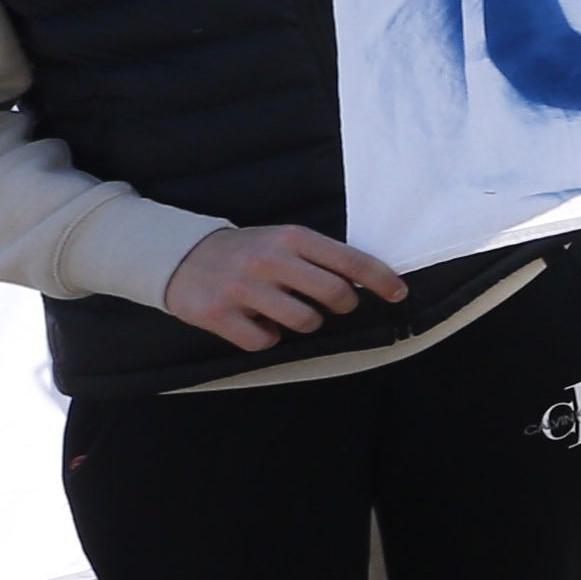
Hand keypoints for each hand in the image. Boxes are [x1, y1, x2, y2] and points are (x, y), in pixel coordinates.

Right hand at [162, 223, 407, 350]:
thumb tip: (368, 282)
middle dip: (342, 304)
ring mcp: (242, 288)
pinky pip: (264, 342)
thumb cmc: (247, 251)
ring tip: (284, 309)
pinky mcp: (217, 315)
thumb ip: (320, 258)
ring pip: (304, 322)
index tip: (399, 293)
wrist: (180, 256)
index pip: (350, 260)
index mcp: (291, 238)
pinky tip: (254, 321)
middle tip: (331, 303)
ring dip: (303, 322)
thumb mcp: (284, 241)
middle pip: (335, 294)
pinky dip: (266, 337)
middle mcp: (269, 261)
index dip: (381, 279)